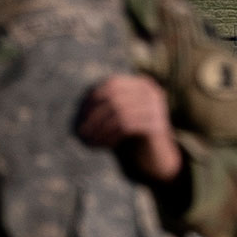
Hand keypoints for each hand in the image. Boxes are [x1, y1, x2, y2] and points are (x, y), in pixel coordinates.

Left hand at [78, 73, 183, 188]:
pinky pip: (127, 126)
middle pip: (114, 98)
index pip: (110, 85)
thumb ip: (96, 108)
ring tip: (92, 141)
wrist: (154, 152)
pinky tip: (107, 145)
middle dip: (94, 116)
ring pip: (119, 113)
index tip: (79, 116)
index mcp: (138, 83)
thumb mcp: (111, 116)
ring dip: (101, 129)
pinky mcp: (157, 125)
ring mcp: (156, 107)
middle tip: (82, 133)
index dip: (92, 100)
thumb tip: (79, 115)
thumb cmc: (127, 131)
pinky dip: (112, 135)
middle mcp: (150, 91)